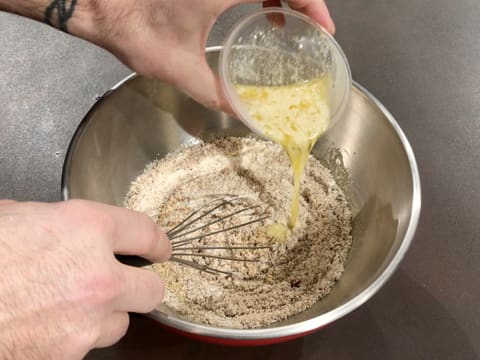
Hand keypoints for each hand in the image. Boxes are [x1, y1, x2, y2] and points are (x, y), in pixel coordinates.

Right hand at [0, 200, 170, 358]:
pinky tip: (52, 323)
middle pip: (153, 288)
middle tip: (132, 281)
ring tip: (77, 305)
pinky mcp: (71, 353)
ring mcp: (87, 320)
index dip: (158, 241)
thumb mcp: (15, 217)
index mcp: (85, 229)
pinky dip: (79, 335)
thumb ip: (52, 222)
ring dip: (108, 314)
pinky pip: (90, 343)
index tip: (162, 248)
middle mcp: (97, 275)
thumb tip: (59, 226)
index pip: (146, 232)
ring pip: (122, 322)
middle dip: (144, 285)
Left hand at [70, 0, 334, 111]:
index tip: (324, 29)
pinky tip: (265, 15)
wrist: (105, 7)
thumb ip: (217, 93)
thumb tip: (246, 115)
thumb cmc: (136, 30)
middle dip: (305, 3)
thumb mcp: (180, 69)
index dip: (313, 4)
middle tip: (316, 31)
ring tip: (295, 26)